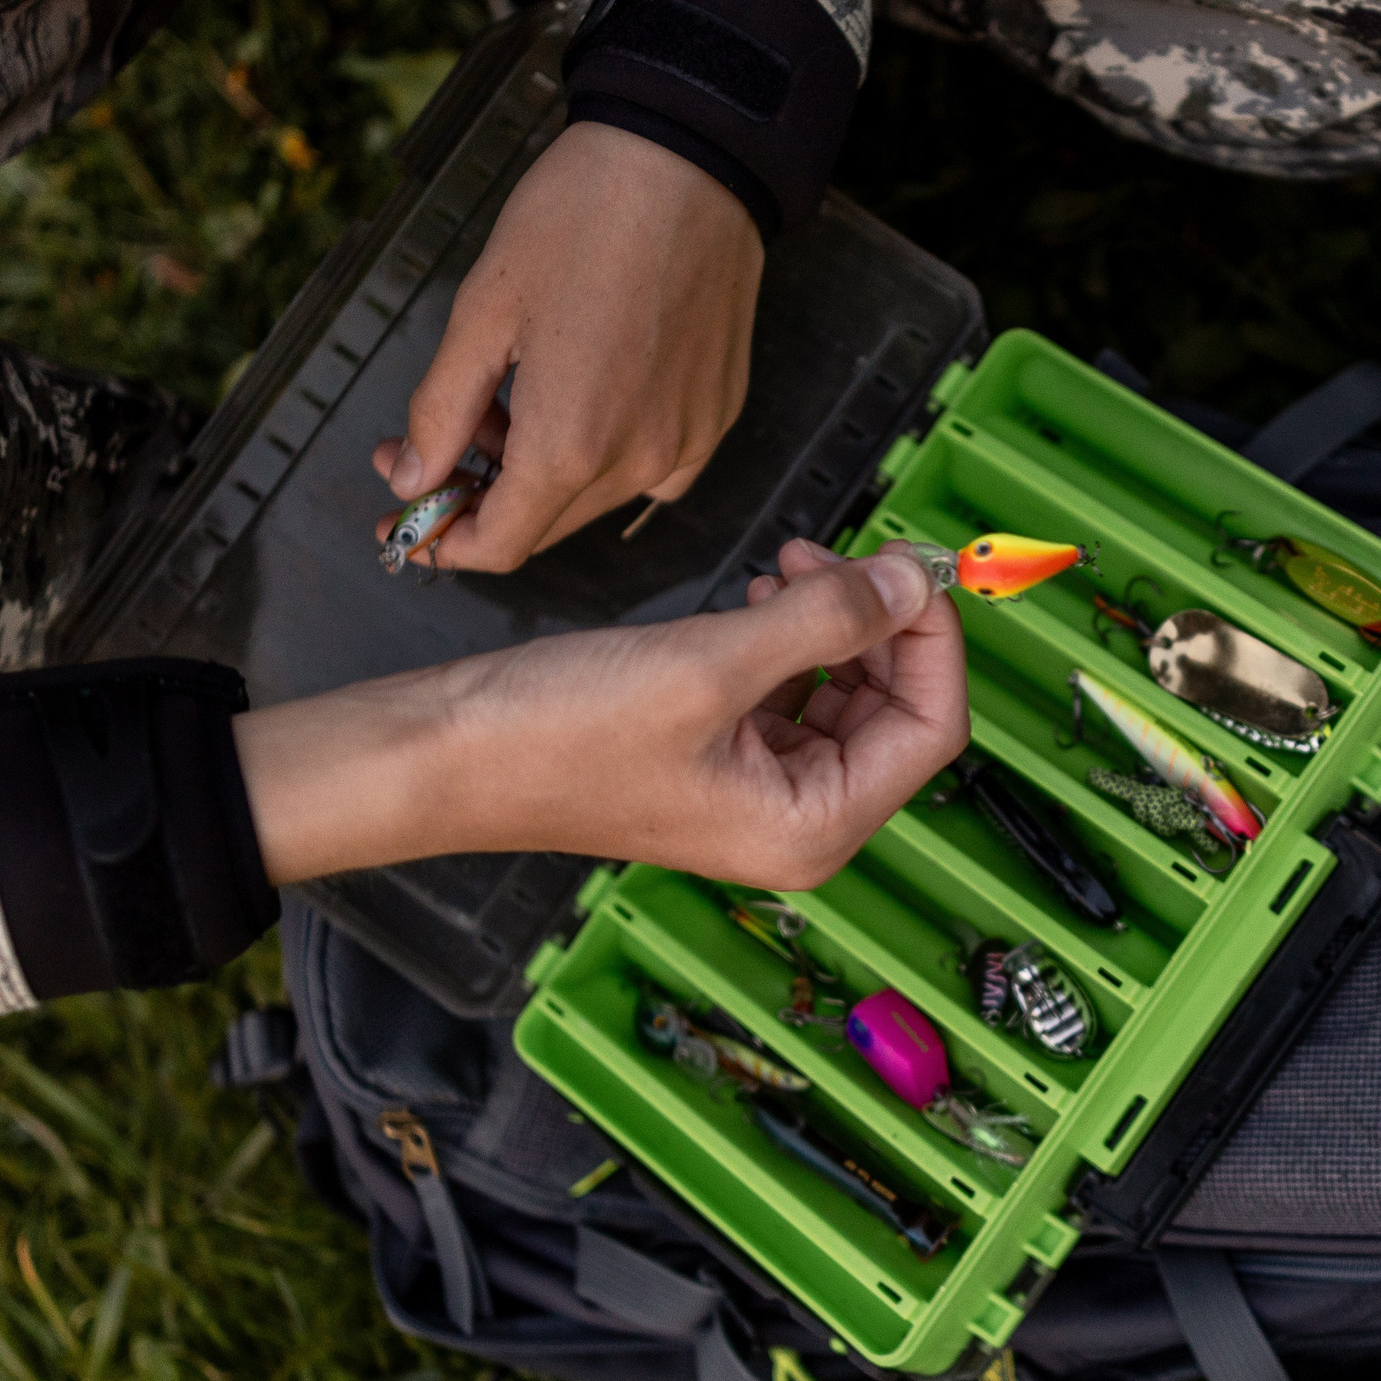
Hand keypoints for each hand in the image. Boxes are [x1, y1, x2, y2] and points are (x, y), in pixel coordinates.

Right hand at [235, 542, 966, 885]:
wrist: (445, 754)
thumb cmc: (557, 735)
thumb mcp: (712, 663)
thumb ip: (828, 620)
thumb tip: (914, 582)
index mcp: (814, 826)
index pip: (932, 728)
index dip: (935, 641)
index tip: (913, 567)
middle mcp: (799, 821)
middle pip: (896, 708)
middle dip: (881, 623)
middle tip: (844, 554)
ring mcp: (761, 790)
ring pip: (847, 691)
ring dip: (835, 621)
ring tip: (791, 567)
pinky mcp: (722, 755)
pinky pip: (792, 691)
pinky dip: (791, 637)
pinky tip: (761, 594)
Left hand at [371, 122, 763, 571]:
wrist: (688, 164)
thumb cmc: (580, 219)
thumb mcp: (482, 311)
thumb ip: (442, 411)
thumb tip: (412, 478)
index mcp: (569, 443)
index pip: (500, 545)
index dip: (445, 543)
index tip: (408, 517)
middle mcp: (637, 461)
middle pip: (545, 525)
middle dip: (481, 497)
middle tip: (431, 443)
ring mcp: (686, 443)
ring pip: (594, 498)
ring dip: (541, 473)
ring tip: (507, 400)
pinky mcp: (716, 417)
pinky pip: (651, 469)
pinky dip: (602, 455)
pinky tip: (581, 396)